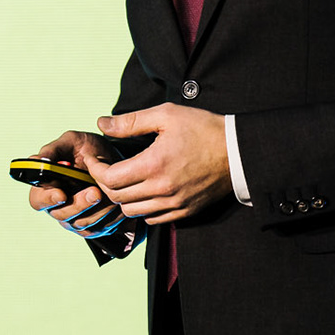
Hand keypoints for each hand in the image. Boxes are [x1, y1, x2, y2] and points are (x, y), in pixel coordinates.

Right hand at [26, 130, 125, 238]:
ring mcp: (75, 219)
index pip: (38, 200)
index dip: (48, 199)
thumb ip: (53, 150)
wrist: (116, 161)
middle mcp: (57, 206)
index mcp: (46, 187)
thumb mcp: (71, 142)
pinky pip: (100, 228)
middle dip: (80, 204)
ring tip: (111, 195)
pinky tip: (118, 203)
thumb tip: (37, 161)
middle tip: (96, 193)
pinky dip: (110, 217)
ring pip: (82, 223)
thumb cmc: (89, 149)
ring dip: (99, 210)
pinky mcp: (93, 228)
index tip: (62, 194)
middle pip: (62, 215)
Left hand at [90, 104, 230, 225]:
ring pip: (132, 211)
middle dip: (105, 183)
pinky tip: (144, 191)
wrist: (239, 152)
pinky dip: (142, 207)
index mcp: (154, 164)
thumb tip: (102, 124)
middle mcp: (162, 189)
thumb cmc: (203, 129)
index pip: (110, 179)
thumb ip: (131, 122)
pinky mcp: (184, 212)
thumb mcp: (166, 115)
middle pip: (117, 197)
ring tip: (124, 180)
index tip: (95, 160)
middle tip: (106, 168)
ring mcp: (174, 204)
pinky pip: (152, 218)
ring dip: (123, 197)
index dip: (96, 170)